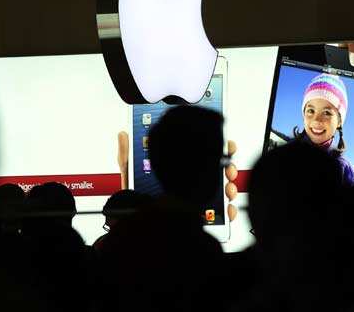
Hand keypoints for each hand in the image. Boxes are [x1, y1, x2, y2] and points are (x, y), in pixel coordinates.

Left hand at [117, 131, 238, 220]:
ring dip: (230, 186)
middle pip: (219, 168)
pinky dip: (228, 210)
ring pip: (223, 188)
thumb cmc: (135, 195)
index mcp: (179, 164)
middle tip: (228, 170)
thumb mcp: (130, 171)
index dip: (219, 146)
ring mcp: (197, 196)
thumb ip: (127, 153)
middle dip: (228, 167)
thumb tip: (123, 134)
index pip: (203, 151)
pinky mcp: (200, 212)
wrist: (138, 219)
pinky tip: (227, 209)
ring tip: (228, 189)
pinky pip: (220, 211)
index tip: (227, 145)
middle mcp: (191, 178)